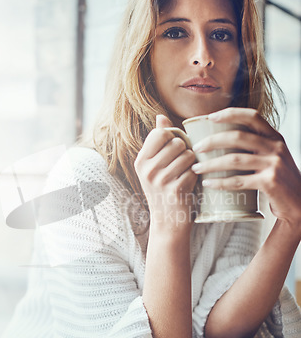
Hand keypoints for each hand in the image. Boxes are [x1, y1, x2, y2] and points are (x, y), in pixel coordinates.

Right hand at [135, 115, 196, 231]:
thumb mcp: (154, 166)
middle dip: (185, 150)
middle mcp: (147, 170)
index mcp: (141, 161)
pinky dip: (195, 175)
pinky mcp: (175, 190)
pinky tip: (189, 184)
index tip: (174, 148)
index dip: (173, 137)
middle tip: (182, 164)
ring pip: (188, 155)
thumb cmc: (164, 189)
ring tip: (185, 173)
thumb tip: (161, 116)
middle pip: (177, 143)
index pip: (160, 133)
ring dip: (192, 163)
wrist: (168, 221)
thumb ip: (158, 140)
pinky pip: (193, 170)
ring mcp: (160, 181)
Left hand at [191, 108, 300, 232]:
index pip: (252, 116)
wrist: (299, 205)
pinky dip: (220, 182)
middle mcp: (276, 147)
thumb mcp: (272, 157)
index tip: (210, 117)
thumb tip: (221, 140)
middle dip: (212, 141)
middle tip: (196, 148)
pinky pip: (238, 180)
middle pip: (237, 137)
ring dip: (211, 164)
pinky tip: (208, 183)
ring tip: (196, 168)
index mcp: (275, 137)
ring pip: (234, 160)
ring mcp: (274, 164)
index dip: (230, 113)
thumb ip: (256, 147)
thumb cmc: (279, 181)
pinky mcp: (270, 182)